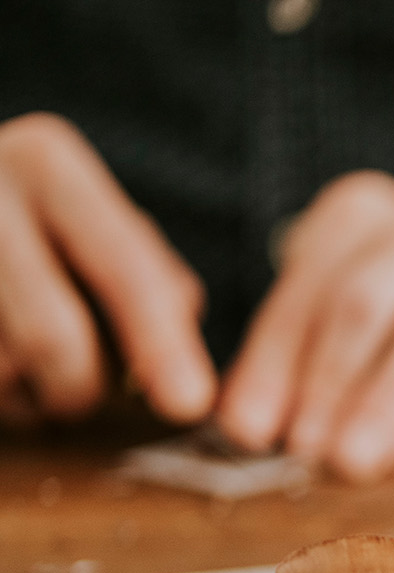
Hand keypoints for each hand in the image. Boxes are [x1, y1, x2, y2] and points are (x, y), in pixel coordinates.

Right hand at [0, 113, 214, 424]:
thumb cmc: (36, 236)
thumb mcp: (96, 228)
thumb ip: (151, 280)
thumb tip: (181, 357)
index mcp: (48, 162)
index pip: (124, 270)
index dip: (161, 343)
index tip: (188, 402)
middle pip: (54, 339)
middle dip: (78, 391)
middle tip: (76, 397)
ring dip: (21, 398)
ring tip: (19, 369)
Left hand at [218, 171, 393, 481]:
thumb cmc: (393, 303)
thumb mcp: (333, 304)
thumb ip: (288, 358)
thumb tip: (248, 425)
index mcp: (359, 210)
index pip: (306, 290)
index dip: (273, 362)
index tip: (248, 429)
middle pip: (364, 305)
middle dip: (329, 384)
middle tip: (307, 452)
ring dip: (386, 406)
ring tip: (356, 464)